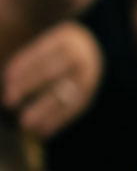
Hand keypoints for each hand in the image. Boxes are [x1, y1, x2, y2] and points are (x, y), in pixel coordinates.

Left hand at [2, 21, 103, 137]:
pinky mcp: (89, 95)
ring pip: (64, 95)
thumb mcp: (44, 40)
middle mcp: (80, 57)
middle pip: (52, 72)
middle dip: (29, 86)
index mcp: (65, 39)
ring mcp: (87, 77)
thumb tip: (6, 77)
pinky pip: (73, 109)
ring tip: (23, 123)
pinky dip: (57, 121)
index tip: (6, 78)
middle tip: (7, 101)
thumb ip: (26, 56)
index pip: (41, 52)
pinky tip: (42, 131)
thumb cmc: (54, 47)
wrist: (93, 50)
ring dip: (43, 110)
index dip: (23, 65)